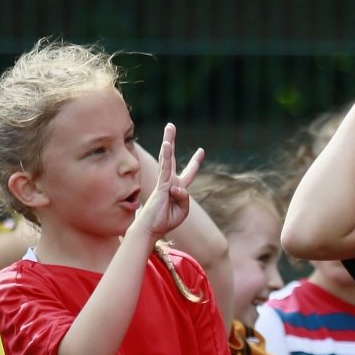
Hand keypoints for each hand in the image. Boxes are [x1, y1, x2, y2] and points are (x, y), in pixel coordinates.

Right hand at [134, 123, 203, 240]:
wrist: (152, 228)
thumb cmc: (166, 220)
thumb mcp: (183, 210)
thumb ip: (185, 197)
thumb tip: (177, 187)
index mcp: (178, 188)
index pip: (188, 173)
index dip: (194, 162)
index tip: (201, 150)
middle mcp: (170, 181)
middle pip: (172, 157)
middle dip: (171, 140)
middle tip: (171, 125)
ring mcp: (165, 181)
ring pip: (167, 158)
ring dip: (168, 141)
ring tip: (170, 127)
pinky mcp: (161, 185)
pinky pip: (165, 169)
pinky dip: (167, 157)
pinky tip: (167, 144)